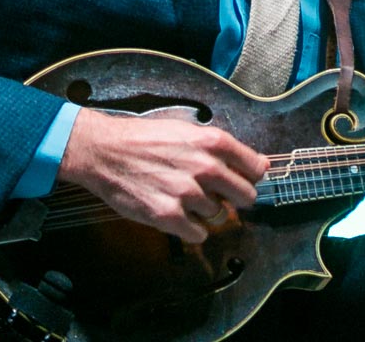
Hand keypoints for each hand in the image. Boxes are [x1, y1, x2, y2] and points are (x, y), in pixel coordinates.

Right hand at [58, 109, 269, 243]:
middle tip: (219, 196)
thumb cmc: (146, 138)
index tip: (243, 180)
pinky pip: (198, 234)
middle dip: (235, 198)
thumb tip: (259, 165)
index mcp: (214, 142)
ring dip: (206, 211)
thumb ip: (221, 148)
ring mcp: (187, 193)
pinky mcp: (168, 216)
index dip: (251, 177)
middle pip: (245, 196)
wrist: (105, 151)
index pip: (256, 168)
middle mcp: (206, 167)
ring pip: (218, 215)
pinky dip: (192, 230)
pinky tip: (179, 216)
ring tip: (184, 198)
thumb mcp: (188, 129)